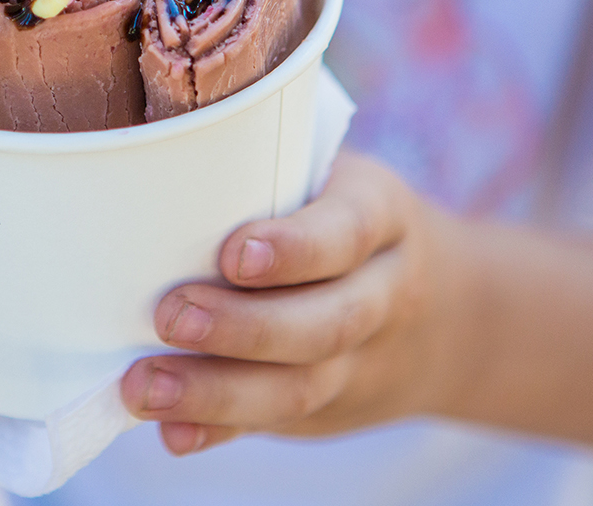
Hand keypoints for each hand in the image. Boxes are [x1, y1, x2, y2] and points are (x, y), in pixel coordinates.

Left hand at [120, 150, 474, 454]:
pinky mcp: (329, 408)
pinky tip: (173, 432)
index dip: (295, 249)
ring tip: (145, 387)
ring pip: (301, 387)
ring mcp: (361, 362)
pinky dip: (221, 431)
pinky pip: (277, 425)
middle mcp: (383, 294)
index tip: (232, 254)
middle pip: (327, 322)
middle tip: (170, 316)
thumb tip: (143, 159)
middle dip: (244, 328)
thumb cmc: (341, 216)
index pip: (348, 232)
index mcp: (380, 217)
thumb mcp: (335, 176)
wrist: (448, 312)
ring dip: (217, 394)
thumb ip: (265, 167)